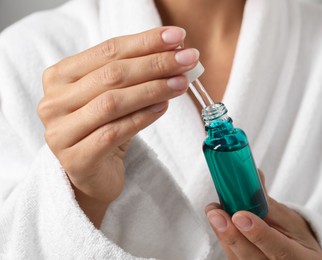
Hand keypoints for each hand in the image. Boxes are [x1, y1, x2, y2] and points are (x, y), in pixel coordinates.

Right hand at [38, 26, 197, 226]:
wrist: (94, 172)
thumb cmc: (106, 128)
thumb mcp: (116, 96)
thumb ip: (136, 75)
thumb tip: (175, 54)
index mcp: (60, 77)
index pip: (107, 51)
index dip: (145, 42)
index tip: (177, 37)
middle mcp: (54, 102)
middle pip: (111, 75)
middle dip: (155, 64)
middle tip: (187, 60)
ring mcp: (60, 132)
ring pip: (112, 103)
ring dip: (152, 90)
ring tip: (180, 84)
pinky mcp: (76, 159)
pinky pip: (114, 132)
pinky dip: (142, 118)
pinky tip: (163, 108)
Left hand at [205, 172, 321, 258]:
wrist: (296, 258)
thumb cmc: (295, 238)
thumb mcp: (290, 220)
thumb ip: (270, 204)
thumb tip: (255, 175)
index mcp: (301, 259)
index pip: (279, 250)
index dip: (259, 234)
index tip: (241, 216)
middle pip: (252, 258)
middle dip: (232, 235)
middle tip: (216, 214)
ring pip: (237, 257)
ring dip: (223, 234)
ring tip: (214, 211)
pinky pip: (232, 256)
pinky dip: (224, 237)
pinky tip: (219, 220)